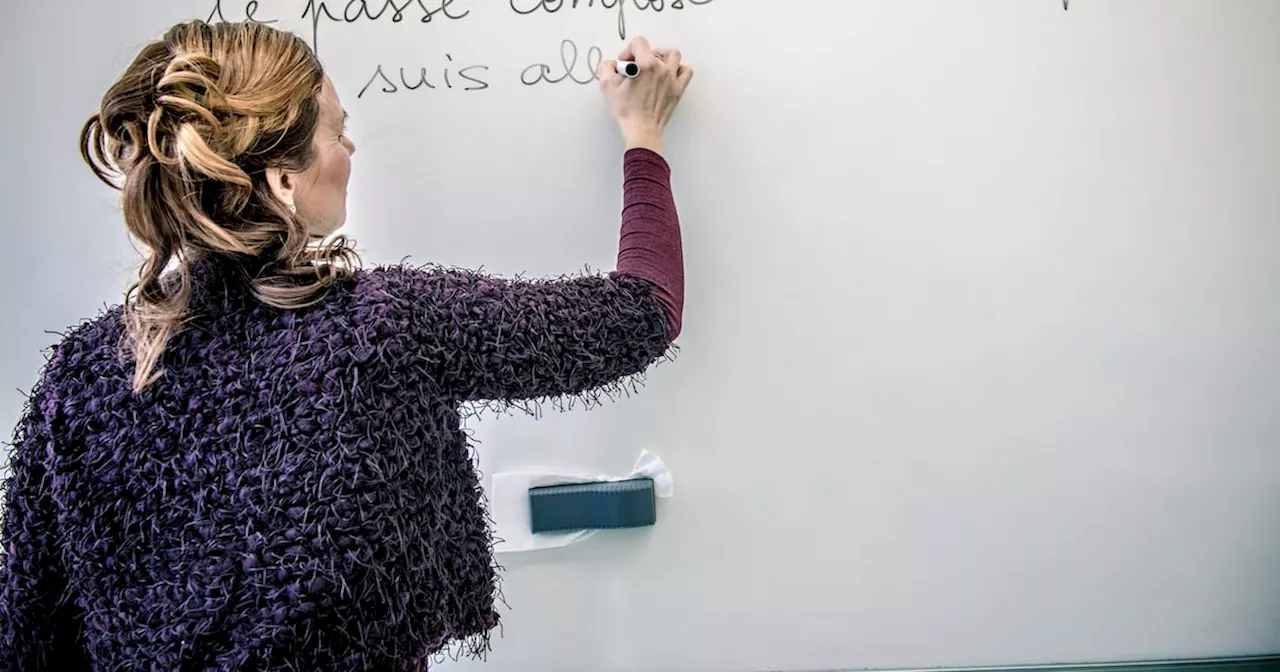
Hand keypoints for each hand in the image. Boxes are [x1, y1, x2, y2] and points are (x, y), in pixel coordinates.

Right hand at [597, 36, 694, 155]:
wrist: (642, 129)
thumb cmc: (627, 111)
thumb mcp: (607, 86)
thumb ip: (606, 67)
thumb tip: (612, 64)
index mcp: (646, 65)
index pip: (639, 42)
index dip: (628, 50)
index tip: (625, 63)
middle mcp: (661, 69)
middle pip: (654, 49)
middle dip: (642, 55)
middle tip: (636, 68)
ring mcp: (672, 79)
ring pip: (673, 55)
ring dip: (663, 56)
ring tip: (654, 64)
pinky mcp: (678, 89)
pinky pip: (685, 71)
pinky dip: (678, 69)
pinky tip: (669, 74)